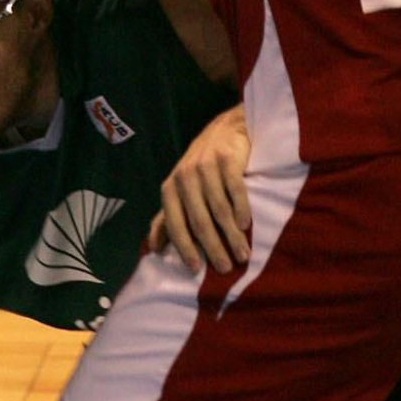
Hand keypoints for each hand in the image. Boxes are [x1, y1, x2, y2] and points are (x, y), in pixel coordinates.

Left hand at [147, 105, 251, 270]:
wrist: (227, 130)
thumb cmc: (202, 168)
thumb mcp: (180, 191)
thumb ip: (168, 218)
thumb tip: (154, 248)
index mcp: (170, 188)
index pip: (175, 223)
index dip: (184, 248)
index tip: (196, 270)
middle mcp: (184, 177)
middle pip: (199, 220)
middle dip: (213, 248)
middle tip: (225, 269)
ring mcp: (205, 167)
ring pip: (219, 209)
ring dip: (231, 236)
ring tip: (242, 255)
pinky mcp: (226, 159)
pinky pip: (234, 189)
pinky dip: (241, 209)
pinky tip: (246, 225)